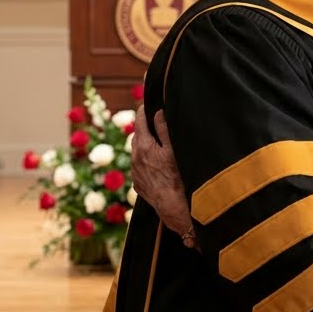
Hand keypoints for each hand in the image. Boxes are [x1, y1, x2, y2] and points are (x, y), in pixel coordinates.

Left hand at [130, 108, 192, 245]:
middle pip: (137, 135)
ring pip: (137, 152)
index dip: (144, 109)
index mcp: (143, 145)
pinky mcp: (137, 184)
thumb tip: (157, 112)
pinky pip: (139, 168)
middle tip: (155, 123)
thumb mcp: (174, 149)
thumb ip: (164, 129)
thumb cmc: (177, 176)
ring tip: (158, 145)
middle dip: (145, 128)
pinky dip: (146, 162)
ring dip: (145, 146)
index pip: (139, 119)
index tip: (148, 104)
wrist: (173, 207)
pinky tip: (158, 166)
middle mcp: (134, 157)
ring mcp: (134, 172)